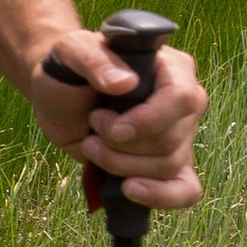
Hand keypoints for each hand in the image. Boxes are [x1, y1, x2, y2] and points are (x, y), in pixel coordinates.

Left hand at [27, 28, 206, 209]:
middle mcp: (185, 103)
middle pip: (171, 140)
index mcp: (173, 68)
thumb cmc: (71, 68)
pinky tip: (130, 190)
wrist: (61, 96)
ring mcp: (181, 136)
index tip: (111, 128)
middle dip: (122, 144)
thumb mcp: (71, 51)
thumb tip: (125, 83)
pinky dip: (161, 196)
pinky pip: (185, 190)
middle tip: (93, 124)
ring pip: (168, 166)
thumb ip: (93, 59)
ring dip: (121, 164)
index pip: (182, 99)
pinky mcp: (167, 164)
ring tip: (92, 144)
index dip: (148, 121)